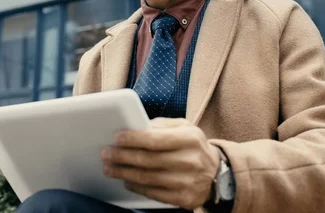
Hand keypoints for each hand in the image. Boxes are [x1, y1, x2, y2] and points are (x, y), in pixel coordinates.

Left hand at [100, 117, 220, 209]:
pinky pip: (154, 194)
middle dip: (122, 156)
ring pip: (148, 178)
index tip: (117, 138)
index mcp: (190, 138)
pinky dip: (136, 187)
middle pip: (148, 159)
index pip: (155, 139)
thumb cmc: (194, 147)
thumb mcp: (185, 128)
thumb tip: (136, 126)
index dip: (133, 139)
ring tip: (110, 168)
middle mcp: (190, 160)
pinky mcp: (184, 198)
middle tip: (106, 153)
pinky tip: (126, 181)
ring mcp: (188, 182)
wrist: (218, 174)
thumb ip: (162, 125)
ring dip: (124, 173)